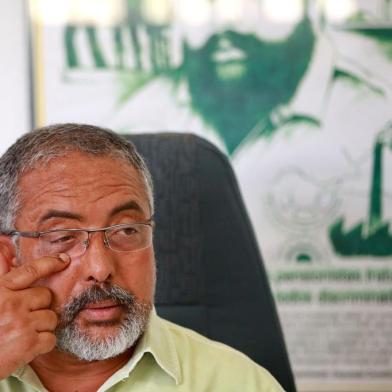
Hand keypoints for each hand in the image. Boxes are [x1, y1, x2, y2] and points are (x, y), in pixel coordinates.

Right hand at [0, 254, 69, 379]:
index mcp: (0, 290)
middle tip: (26, 318)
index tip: (64, 260)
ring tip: (23, 334)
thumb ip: (4, 285)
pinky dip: (43, 345)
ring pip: (51, 318)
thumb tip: (10, 261)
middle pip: (46, 296)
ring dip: (42, 327)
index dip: (50, 263)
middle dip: (40, 307)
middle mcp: (12, 304)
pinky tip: (27, 347)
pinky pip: (51, 339)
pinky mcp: (28, 344)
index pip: (31, 270)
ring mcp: (22, 323)